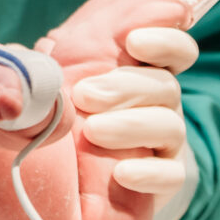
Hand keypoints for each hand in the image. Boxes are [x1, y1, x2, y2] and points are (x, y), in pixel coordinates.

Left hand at [72, 27, 198, 219]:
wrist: (93, 172)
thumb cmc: (78, 110)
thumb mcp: (72, 79)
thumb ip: (65, 60)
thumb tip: (42, 50)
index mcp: (148, 72)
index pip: (177, 50)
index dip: (165, 42)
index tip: (133, 42)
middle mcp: (165, 103)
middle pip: (167, 85)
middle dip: (125, 87)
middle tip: (84, 95)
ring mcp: (170, 141)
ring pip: (169, 126)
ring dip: (129, 126)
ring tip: (91, 130)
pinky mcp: (168, 177)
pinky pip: (172, 176)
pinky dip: (148, 174)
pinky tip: (121, 173)